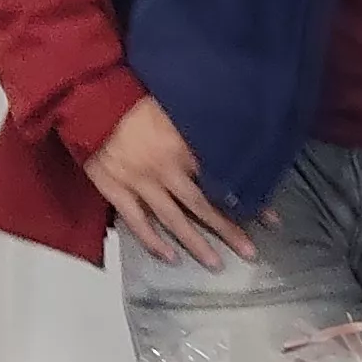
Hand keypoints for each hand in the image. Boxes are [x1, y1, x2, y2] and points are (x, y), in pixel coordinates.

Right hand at [84, 95, 254, 267]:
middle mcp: (165, 170)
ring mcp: (139, 183)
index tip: (271, 218)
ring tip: (216, 264)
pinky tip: (170, 258)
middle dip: (229, 230)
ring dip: (196, 243)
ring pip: (173, 220)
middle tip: (250, 252)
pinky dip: (152, 242)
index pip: (224, 179)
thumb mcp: (176, 109)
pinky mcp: (115, 191)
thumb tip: (233, 144)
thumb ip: (199, 132)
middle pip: (203, 206)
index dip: (248, 198)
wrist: (90, 100)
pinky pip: (137, 222)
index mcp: (183, 148)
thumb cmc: (135, 98)